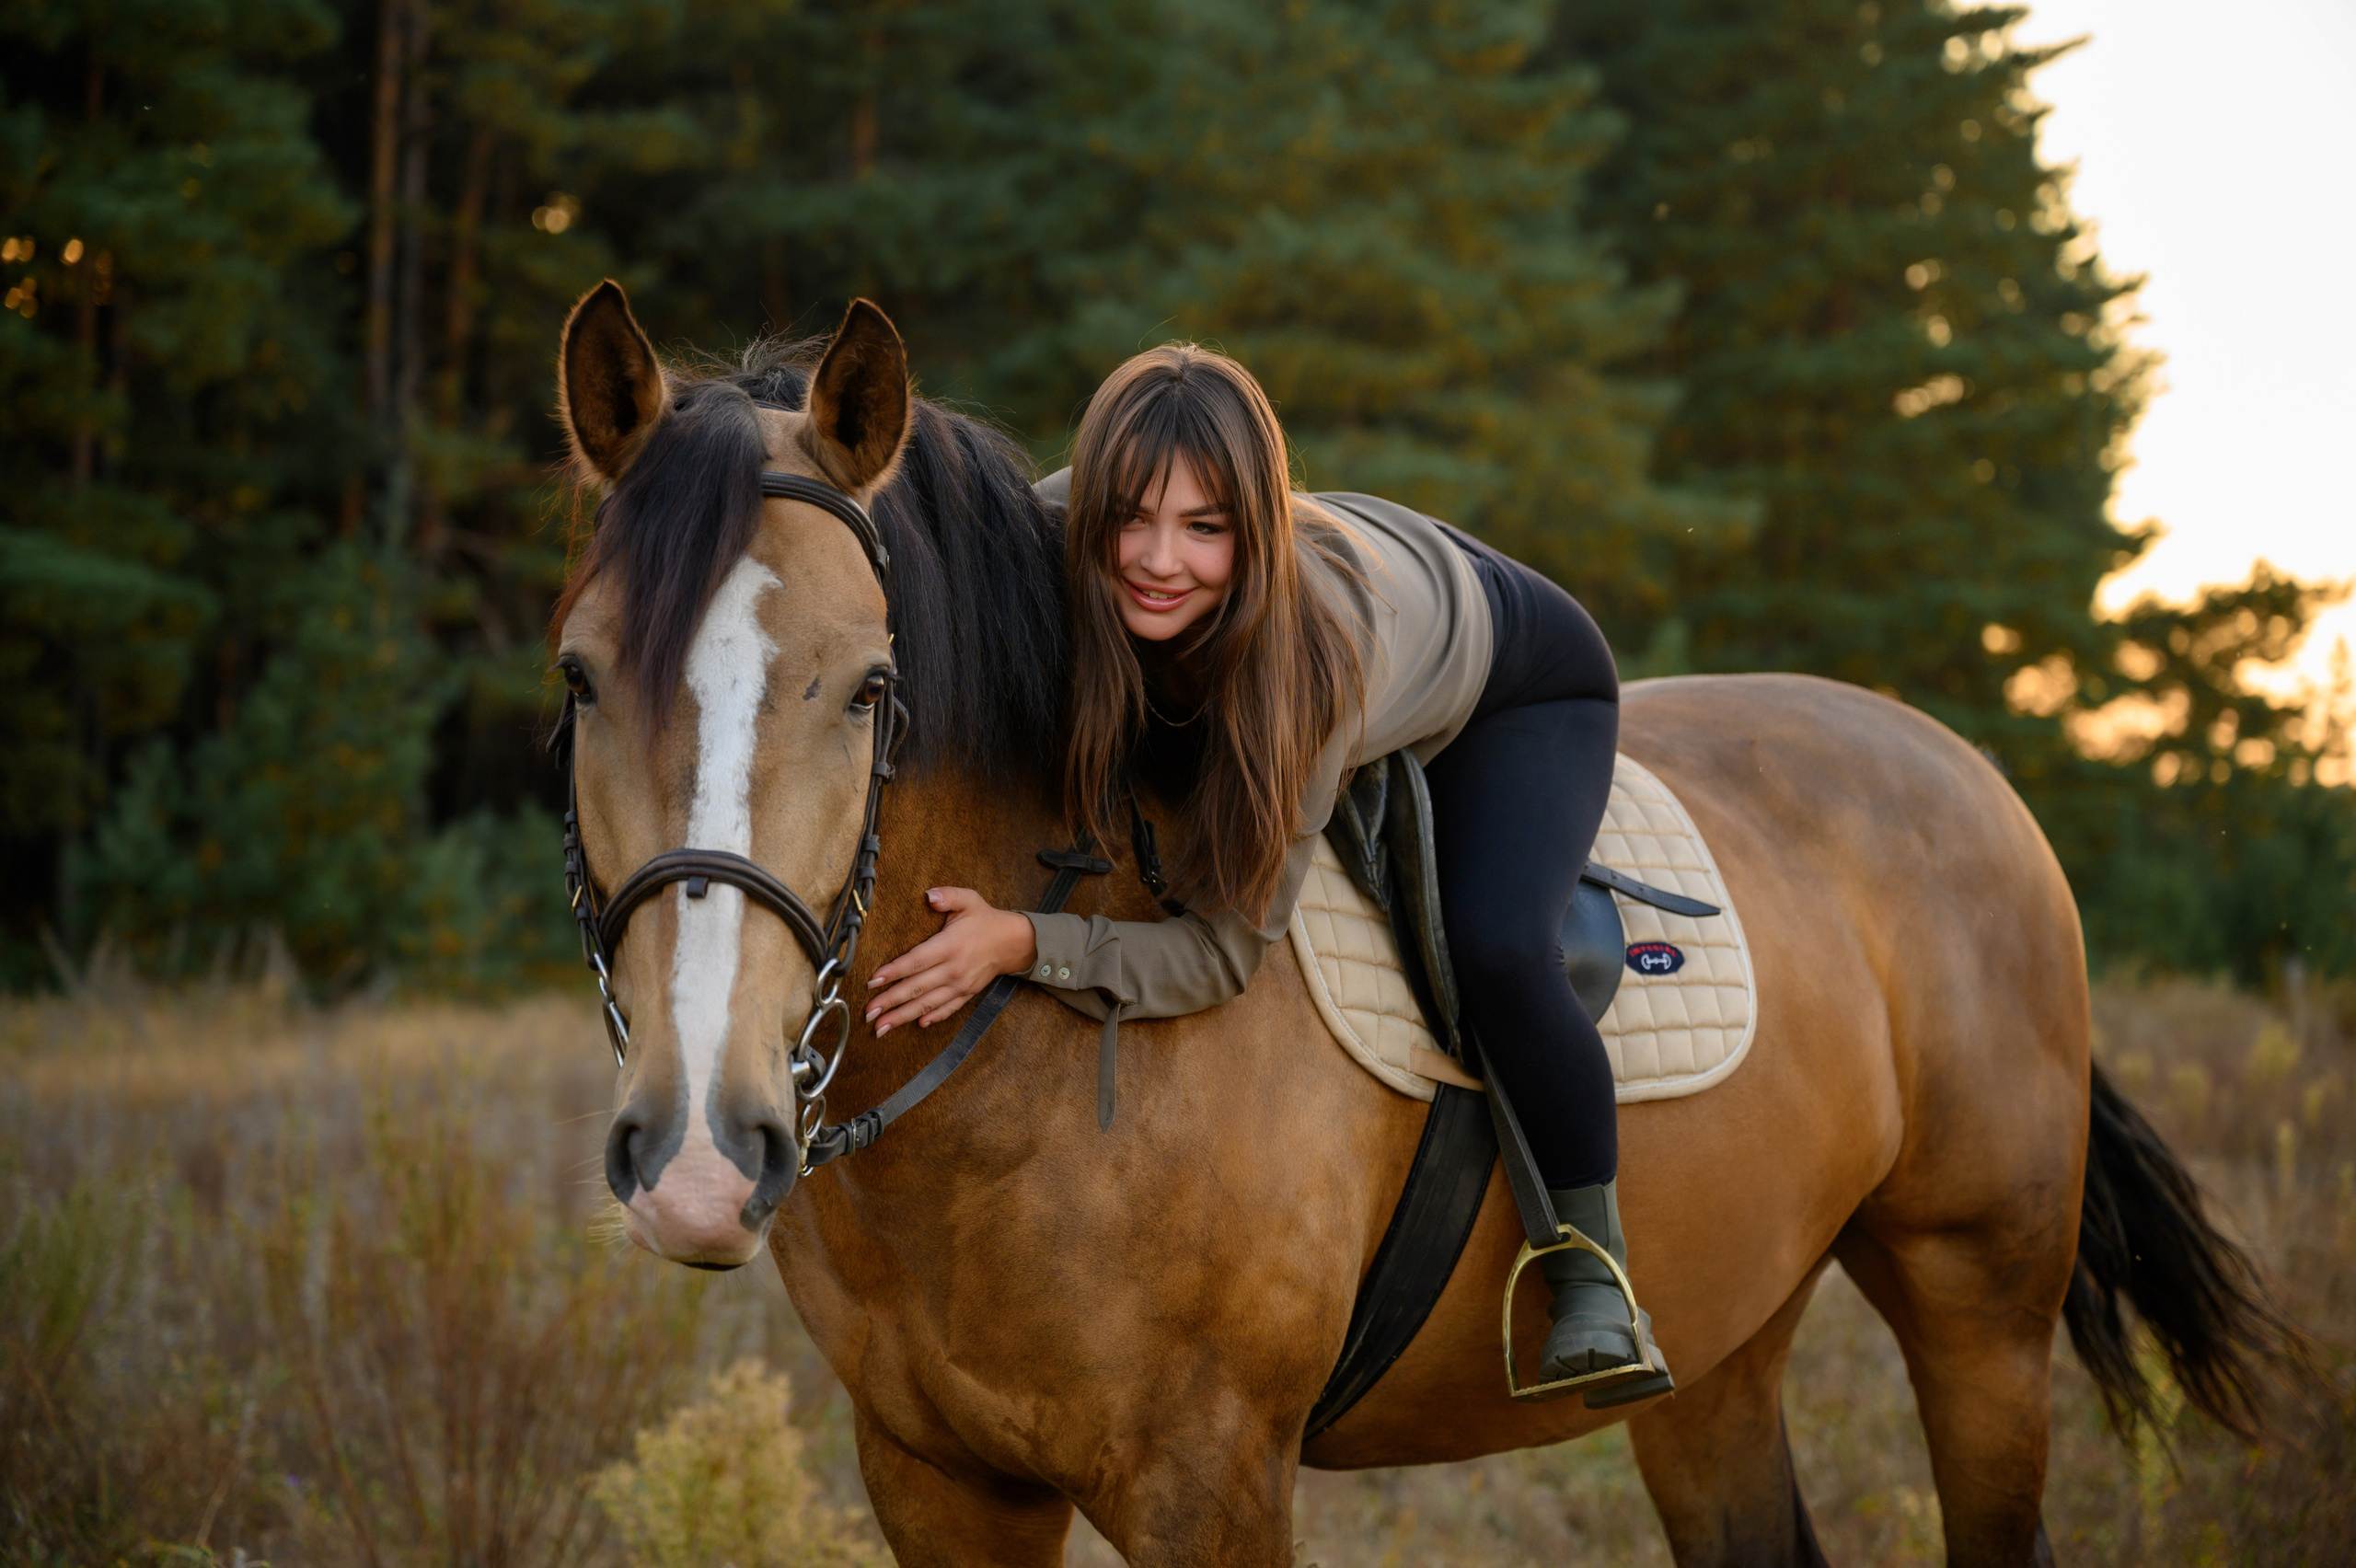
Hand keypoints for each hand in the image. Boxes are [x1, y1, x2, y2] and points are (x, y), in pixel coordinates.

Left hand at [864, 888, 1038, 1036]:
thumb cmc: (984, 919)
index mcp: (949, 946)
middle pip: (916, 988)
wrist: (1013, 942)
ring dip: (903, 1017)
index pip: (916, 962)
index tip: (872, 981)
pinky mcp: (967, 993)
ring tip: (881, 1028)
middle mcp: (954, 969)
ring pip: (928, 1004)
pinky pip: (948, 1009)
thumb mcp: (968, 900)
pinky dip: (933, 1018)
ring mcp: (961, 985)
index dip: (893, 972)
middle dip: (890, 1002)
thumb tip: (929, 895)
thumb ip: (947, 896)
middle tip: (868, 1013)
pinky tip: (918, 1025)